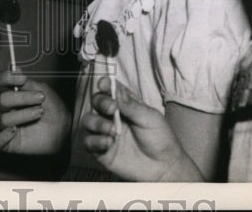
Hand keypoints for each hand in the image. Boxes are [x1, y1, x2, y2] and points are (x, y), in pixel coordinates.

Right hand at [0, 70, 70, 154]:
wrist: (64, 128)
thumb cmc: (52, 108)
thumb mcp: (42, 90)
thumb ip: (26, 82)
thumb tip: (15, 70)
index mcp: (11, 93)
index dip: (6, 78)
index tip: (22, 78)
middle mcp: (5, 109)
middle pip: (2, 100)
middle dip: (22, 98)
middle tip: (41, 98)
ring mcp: (5, 126)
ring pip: (4, 119)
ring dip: (24, 115)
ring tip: (40, 113)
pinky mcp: (8, 143)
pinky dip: (4, 135)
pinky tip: (16, 130)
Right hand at [81, 76, 202, 180]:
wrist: (163, 167)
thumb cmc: (160, 139)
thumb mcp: (150, 118)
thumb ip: (131, 105)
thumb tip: (116, 91)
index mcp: (125, 104)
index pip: (110, 89)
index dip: (105, 84)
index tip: (104, 85)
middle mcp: (112, 116)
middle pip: (96, 101)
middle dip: (101, 102)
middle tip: (111, 109)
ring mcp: (105, 132)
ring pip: (88, 120)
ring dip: (97, 122)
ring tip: (112, 130)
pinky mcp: (101, 150)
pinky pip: (88, 141)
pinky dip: (95, 141)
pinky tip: (109, 143)